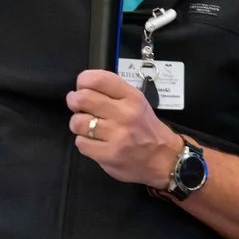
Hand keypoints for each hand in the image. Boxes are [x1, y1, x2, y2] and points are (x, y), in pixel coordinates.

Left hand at [65, 71, 181, 189]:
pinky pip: (81, 143)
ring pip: (78, 122)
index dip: (82, 81)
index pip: (98, 79)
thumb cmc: (147, 128)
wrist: (164, 159)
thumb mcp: (138, 102)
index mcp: (131, 97)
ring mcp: (116, 136)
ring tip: (86, 126)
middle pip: (82, 98)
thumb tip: (83, 87)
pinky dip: (83, 142)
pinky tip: (93, 142)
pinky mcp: (109, 155)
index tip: (81, 87)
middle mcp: (124, 114)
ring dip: (77, 124)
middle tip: (77, 106)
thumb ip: (113, 93)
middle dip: (74, 101)